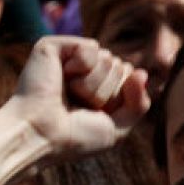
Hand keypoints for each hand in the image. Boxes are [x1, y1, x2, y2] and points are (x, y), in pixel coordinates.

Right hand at [8, 37, 150, 160]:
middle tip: (78, 105)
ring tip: (68, 95)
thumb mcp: (117, 128)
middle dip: (106, 92)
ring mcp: (70, 58)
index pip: (129, 78)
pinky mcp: (55, 47)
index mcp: (98, 87)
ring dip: (92, 85)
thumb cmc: (74, 137)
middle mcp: (84, 71)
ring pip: (109, 58)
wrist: (41, 135)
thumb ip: (138, 103)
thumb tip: (142, 72)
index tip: (94, 114)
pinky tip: (62, 76)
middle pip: (121, 68)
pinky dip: (81, 67)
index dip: (119, 100)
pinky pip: (92, 47)